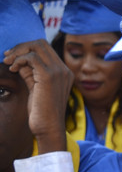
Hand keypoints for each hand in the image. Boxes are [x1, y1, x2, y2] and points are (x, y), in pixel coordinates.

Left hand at [4, 39, 72, 153]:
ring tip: (8, 63)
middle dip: (20, 47)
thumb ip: (30, 72)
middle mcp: (64, 70)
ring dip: (17, 52)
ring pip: (36, 47)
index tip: (12, 58)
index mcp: (64, 72)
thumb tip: (18, 59)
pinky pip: (31, 58)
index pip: (45, 48)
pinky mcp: (49, 77)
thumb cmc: (42, 112)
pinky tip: (12, 69)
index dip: (26, 49)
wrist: (49, 128)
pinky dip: (18, 60)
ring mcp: (58, 72)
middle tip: (8, 58)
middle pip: (40, 43)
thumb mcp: (36, 87)